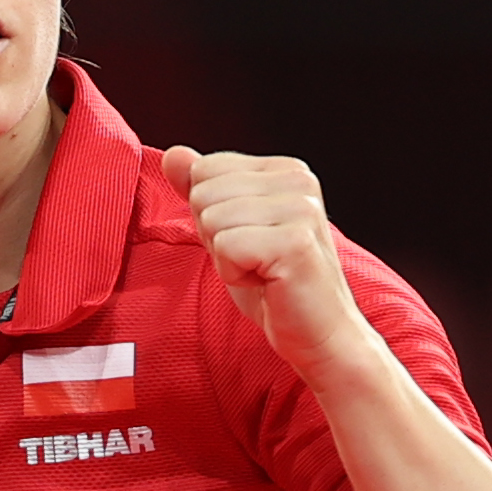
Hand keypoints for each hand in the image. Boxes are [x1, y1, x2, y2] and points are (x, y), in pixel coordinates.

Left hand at [162, 147, 378, 384]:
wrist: (317, 335)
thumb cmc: (276, 286)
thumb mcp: (229, 229)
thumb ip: (202, 188)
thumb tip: (174, 155)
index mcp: (286, 169)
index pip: (205, 169)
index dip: (212, 214)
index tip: (248, 241)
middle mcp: (299, 180)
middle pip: (204, 193)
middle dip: (216, 236)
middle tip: (255, 261)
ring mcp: (300, 209)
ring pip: (212, 220)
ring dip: (226, 259)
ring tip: (262, 271)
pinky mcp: (294, 242)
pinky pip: (226, 247)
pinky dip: (234, 275)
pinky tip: (267, 282)